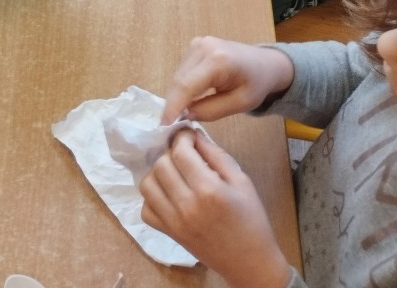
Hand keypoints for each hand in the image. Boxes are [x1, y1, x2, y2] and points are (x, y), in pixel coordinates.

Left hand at [140, 129, 291, 287]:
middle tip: (184, 155)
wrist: (249, 261)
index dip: (182, 137)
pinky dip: (152, 198)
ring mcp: (174, 222)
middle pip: (160, 165)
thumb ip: (215, 154)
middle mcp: (187, 205)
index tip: (188, 136)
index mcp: (209, 190)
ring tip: (174, 172)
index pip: (180, 152)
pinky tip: (168, 193)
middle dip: (170, 153)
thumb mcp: (241, 180)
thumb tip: (193, 136)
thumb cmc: (251, 219)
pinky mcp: (169, 234)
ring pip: (147, 185)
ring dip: (157, 173)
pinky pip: (146, 210)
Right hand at [160, 37, 293, 124]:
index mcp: (217, 60)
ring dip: (177, 95)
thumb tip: (185, 114)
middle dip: (173, 103)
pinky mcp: (196, 45)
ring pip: (178, 75)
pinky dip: (182, 86)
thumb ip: (211, 110)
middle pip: (179, 80)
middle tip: (171, 126)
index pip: (186, 85)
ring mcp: (198, 43)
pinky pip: (182, 70)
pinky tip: (188, 99)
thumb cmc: (256, 84)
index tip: (164, 126)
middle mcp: (203, 46)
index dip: (173, 106)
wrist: (265, 63)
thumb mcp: (240, 103)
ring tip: (181, 114)